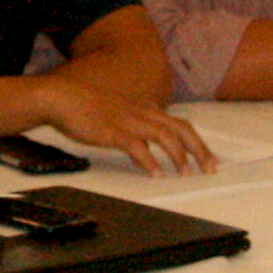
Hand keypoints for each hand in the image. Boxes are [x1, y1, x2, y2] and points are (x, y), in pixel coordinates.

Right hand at [41, 80, 217, 175]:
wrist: (61, 98)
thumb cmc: (85, 107)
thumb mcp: (117, 114)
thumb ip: (134, 127)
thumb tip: (144, 150)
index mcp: (145, 108)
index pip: (180, 124)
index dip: (198, 142)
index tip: (209, 159)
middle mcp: (143, 113)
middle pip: (181, 129)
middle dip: (199, 149)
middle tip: (211, 168)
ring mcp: (129, 122)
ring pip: (165, 137)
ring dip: (179, 156)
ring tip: (185, 174)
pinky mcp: (114, 132)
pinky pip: (138, 147)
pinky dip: (150, 161)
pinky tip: (156, 174)